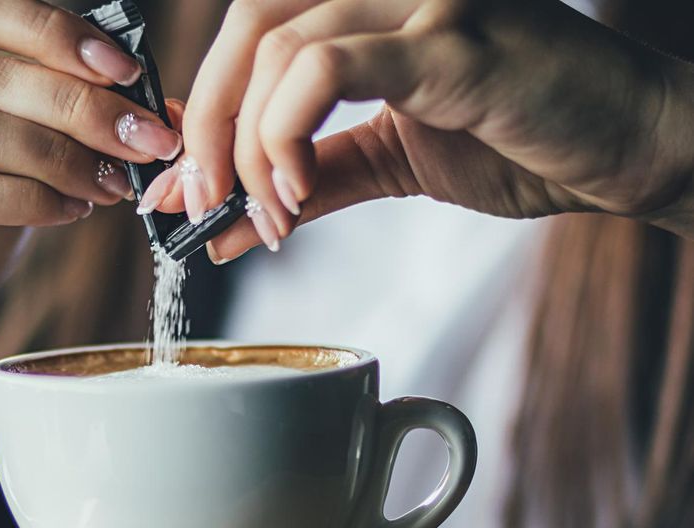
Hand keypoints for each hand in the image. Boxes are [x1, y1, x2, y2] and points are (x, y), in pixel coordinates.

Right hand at [0, 0, 182, 376]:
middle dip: (78, 106)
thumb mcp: (4, 144)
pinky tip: (71, 212)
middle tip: (142, 138)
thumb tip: (145, 98)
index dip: (56, 34)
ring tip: (111, 183)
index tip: (126, 72)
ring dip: (59, 155)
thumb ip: (50, 106)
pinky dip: (32, 200)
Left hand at [143, 0, 693, 260]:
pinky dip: (287, 138)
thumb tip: (221, 226)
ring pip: (278, 50)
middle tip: (200, 203)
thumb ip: (304, 183)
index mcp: (365, 3)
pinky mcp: (449, 38)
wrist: (620, 149)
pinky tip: (293, 197)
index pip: (250, 30)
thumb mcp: (386, 163)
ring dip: (249, 150)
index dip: (201, 106)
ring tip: (268, 215)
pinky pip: (328, 70)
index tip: (185, 183)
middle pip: (247, 27)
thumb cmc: (517, 140)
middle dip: (206, 127)